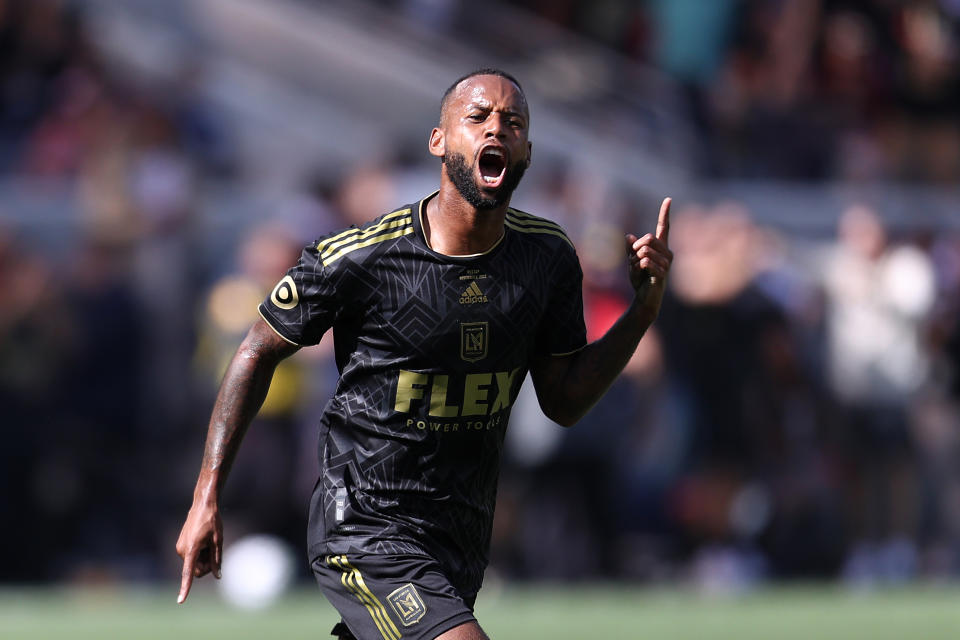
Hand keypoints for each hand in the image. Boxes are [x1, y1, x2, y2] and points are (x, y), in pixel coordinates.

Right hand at [175, 501, 222, 602]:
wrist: (202, 505)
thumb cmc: (212, 521)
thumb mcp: (218, 540)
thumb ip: (216, 559)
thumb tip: (217, 576)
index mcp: (191, 549)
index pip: (188, 573)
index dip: (186, 588)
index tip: (181, 601)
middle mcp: (182, 550)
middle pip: (196, 570)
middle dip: (205, 566)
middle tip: (213, 550)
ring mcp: (180, 548)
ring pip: (193, 564)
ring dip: (202, 558)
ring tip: (208, 542)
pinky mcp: (180, 546)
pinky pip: (191, 558)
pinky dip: (198, 554)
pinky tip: (203, 541)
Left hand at [626, 197, 672, 321]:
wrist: (644, 297)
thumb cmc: (640, 279)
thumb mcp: (632, 261)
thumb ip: (631, 249)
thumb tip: (629, 236)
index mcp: (661, 247)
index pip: (664, 227)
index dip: (665, 213)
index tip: (668, 199)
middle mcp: (667, 253)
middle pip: (648, 238)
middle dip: (636, 248)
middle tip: (634, 260)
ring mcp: (666, 263)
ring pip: (645, 251)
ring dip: (635, 261)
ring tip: (638, 270)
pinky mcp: (662, 273)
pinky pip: (646, 262)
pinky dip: (637, 267)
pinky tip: (641, 274)